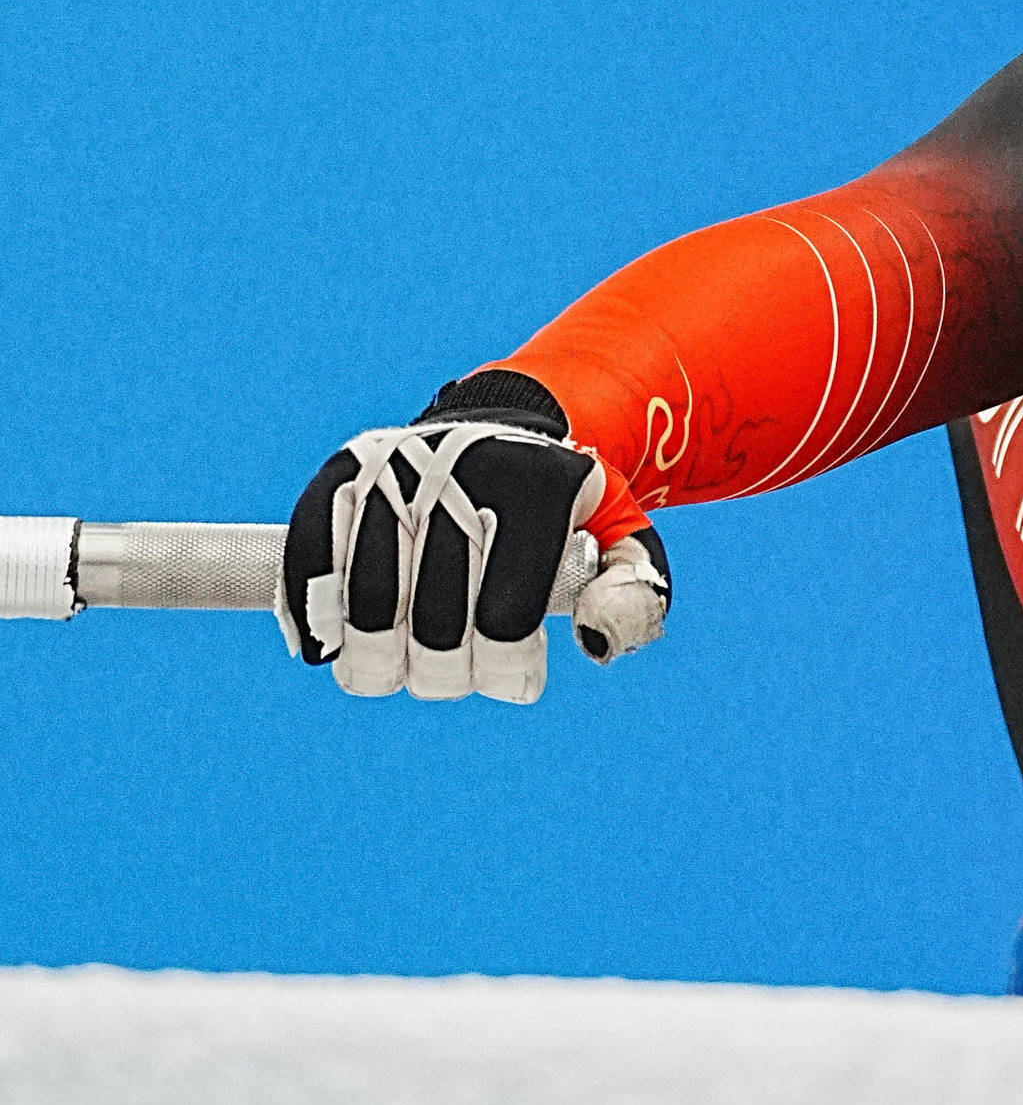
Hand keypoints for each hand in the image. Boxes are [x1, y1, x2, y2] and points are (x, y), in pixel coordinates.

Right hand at [278, 371, 670, 703]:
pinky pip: (306, 568)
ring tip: (397, 662)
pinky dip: (313, 622)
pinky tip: (329, 648)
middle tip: (455, 666)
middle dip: (444, 672)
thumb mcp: (620, 533)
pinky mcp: (337, 478)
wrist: (498, 427)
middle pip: (430, 628)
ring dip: (376, 663)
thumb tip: (596, 643)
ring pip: (362, 611)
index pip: (503, 619)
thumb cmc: (558, 508)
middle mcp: (461, 470)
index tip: (513, 676)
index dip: (504, 670)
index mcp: (537, 487)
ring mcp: (392, 470)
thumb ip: (634, 591)